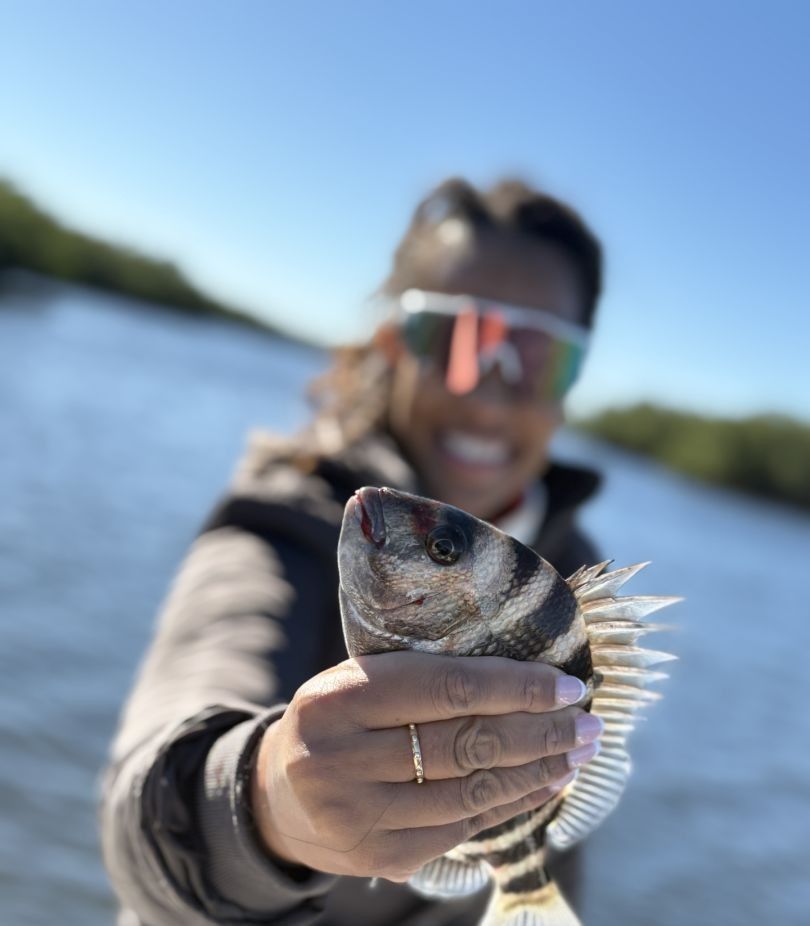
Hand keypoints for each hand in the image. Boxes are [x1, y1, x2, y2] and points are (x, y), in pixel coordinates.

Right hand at [250, 652, 600, 881]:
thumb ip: (420, 676)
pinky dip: (513, 803)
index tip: (566, 684)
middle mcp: (343, 759)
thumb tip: (521, 672)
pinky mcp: (382, 857)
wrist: (278, 795)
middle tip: (588, 722)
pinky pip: (465, 828)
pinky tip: (544, 784)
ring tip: (579, 751)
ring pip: (473, 792)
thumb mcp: (356, 681)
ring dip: (538, 771)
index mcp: (339, 697)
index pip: (446, 689)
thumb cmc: (336, 720)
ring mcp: (361, 816)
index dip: (515, 687)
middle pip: (467, 744)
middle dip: (540, 733)